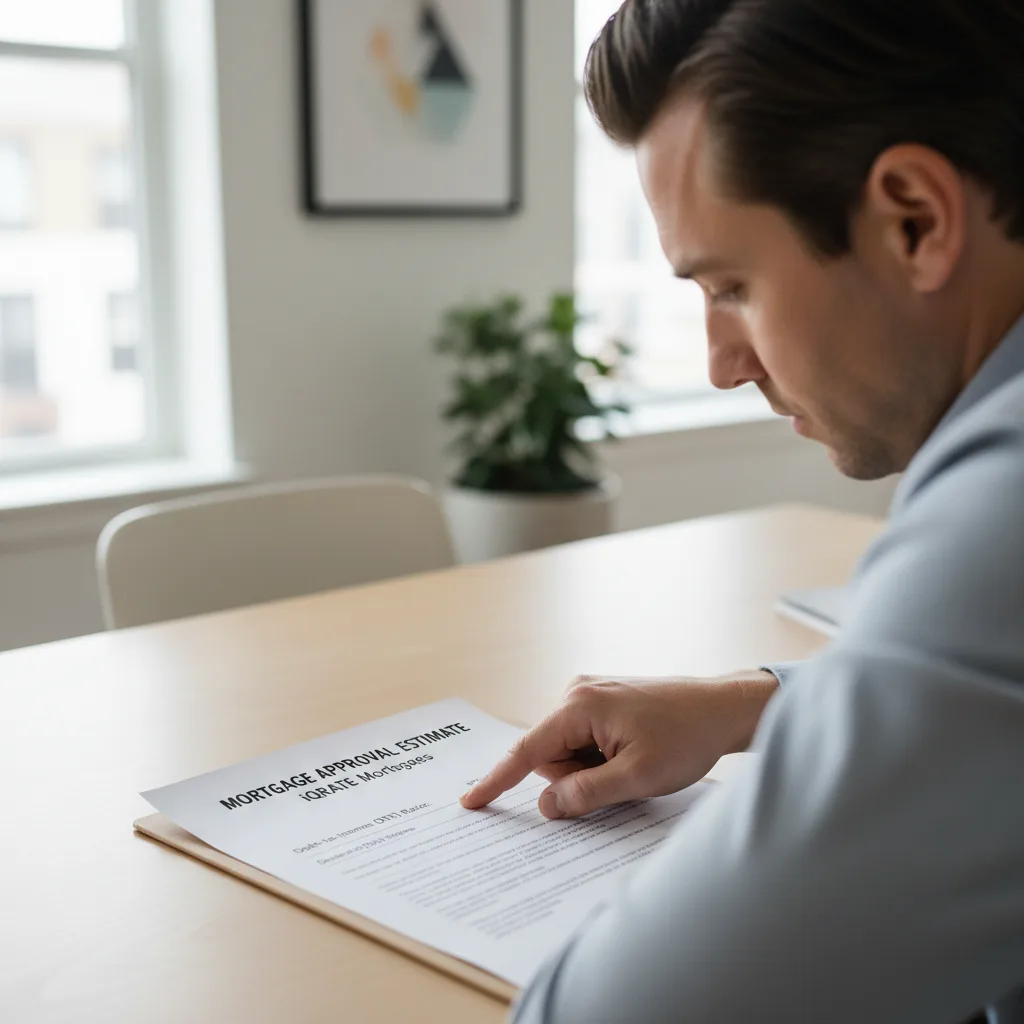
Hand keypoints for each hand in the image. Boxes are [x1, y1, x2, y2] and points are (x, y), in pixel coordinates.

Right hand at [461, 671, 778, 818]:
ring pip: (567, 752)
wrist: (723, 708)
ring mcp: (589, 693)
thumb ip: (586, 793)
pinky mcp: (602, 699)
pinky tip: (633, 752)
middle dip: (574, 778)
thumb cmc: (687, 737)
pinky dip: (600, 757)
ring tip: (633, 761)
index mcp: (579, 705)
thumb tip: (545, 805)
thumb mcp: (637, 777)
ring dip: (591, 769)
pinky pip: (583, 740)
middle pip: (550, 756)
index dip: (497, 781)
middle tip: (620, 778)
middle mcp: (577, 691)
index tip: (470, 803)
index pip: (527, 750)